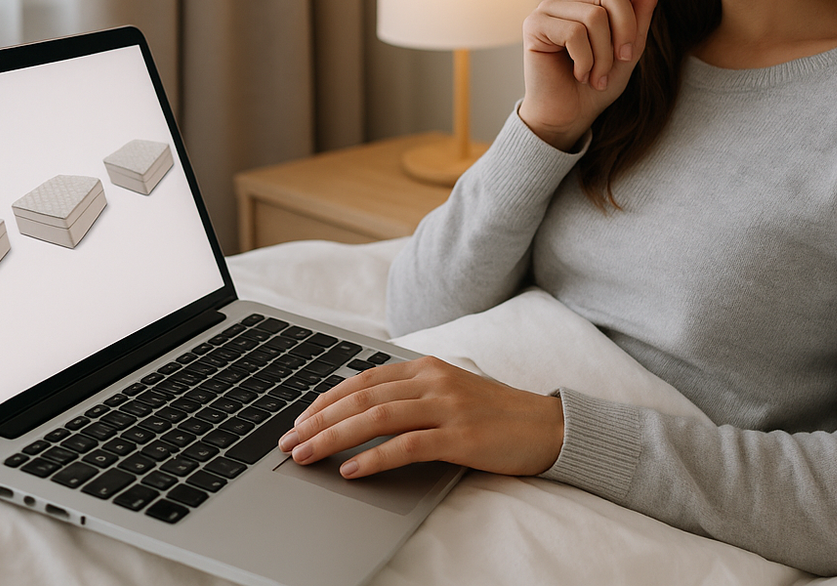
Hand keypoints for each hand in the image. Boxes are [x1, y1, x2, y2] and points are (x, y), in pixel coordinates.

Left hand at [277, 356, 564, 478]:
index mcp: (426, 368)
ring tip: (306, 454)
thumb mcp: (449, 395)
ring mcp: (447, 407)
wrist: (547, 427)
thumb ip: (411, 397)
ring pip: (376, 417)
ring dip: (334, 437)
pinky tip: (351, 469)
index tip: (299, 419)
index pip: (362, 380)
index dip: (325, 400)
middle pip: (361, 396)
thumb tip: (361, 413)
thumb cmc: (495, 416)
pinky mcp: (461, 436)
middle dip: (318, 419)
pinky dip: (374, 457)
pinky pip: (407, 445)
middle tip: (289, 441)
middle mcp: (432, 381)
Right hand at [519, 0, 662, 149]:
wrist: (570, 115)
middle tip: (623, 59)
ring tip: (598, 76)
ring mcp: (549, 8)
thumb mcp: (630, 48)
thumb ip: (640, 14)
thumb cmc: (598, 84)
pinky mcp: (535, 25)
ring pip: (594, 15)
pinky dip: (585, 60)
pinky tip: (579, 74)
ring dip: (604, 54)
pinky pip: (574, 32)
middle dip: (625, 28)